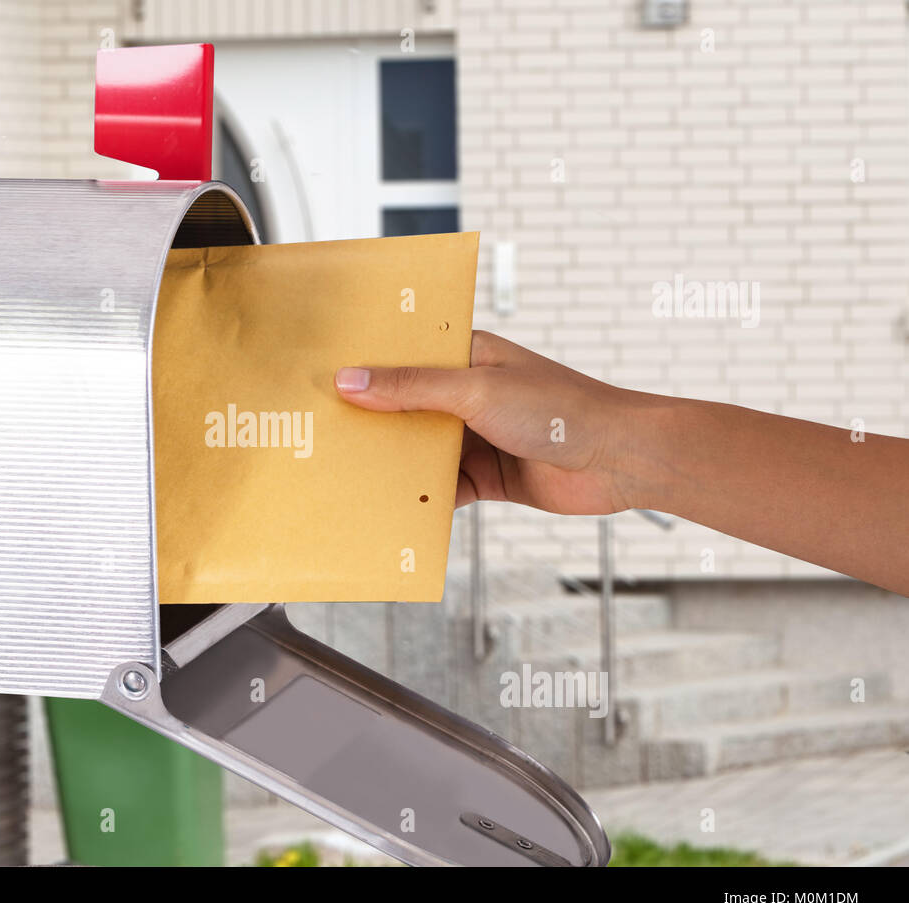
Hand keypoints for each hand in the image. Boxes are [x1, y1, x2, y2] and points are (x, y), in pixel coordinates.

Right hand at [335, 331, 657, 514]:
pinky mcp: (488, 476)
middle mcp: (467, 393)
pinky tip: (393, 509)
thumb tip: (350, 380)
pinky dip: (422, 499)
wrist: (620, 459)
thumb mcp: (476, 391)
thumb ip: (411, 388)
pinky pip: (443, 488)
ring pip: (419, 450)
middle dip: (370, 422)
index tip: (320, 379)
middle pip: (404, 407)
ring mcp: (477, 436)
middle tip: (321, 433)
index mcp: (467, 356)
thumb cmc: (561, 408)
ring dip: (393, 464)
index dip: (364, 366)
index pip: (403, 355)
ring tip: (345, 474)